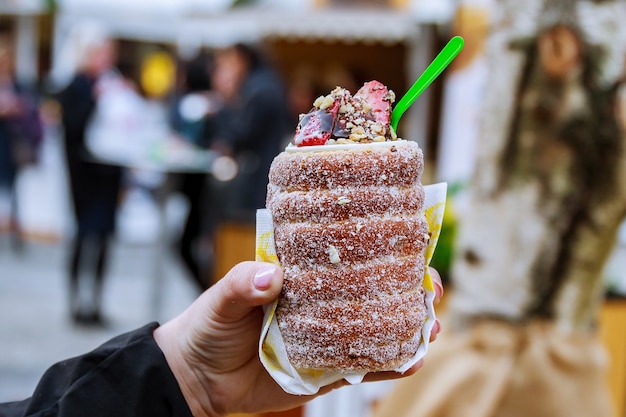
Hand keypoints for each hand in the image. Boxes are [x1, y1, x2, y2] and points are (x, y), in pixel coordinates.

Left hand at [154, 262, 443, 416]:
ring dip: (408, 327)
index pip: (345, 256)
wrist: (198, 378)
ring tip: (431, 324)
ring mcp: (327, 338)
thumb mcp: (221, 298)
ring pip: (376, 330)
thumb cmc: (208, 327)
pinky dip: (389, 366)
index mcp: (302, 276)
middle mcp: (321, 304)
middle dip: (407, 288)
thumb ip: (241, 284)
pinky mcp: (326, 372)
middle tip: (430, 286)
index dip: (379, 247)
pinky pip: (362, 369)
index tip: (410, 239)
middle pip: (372, 291)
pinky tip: (412, 360)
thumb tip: (269, 277)